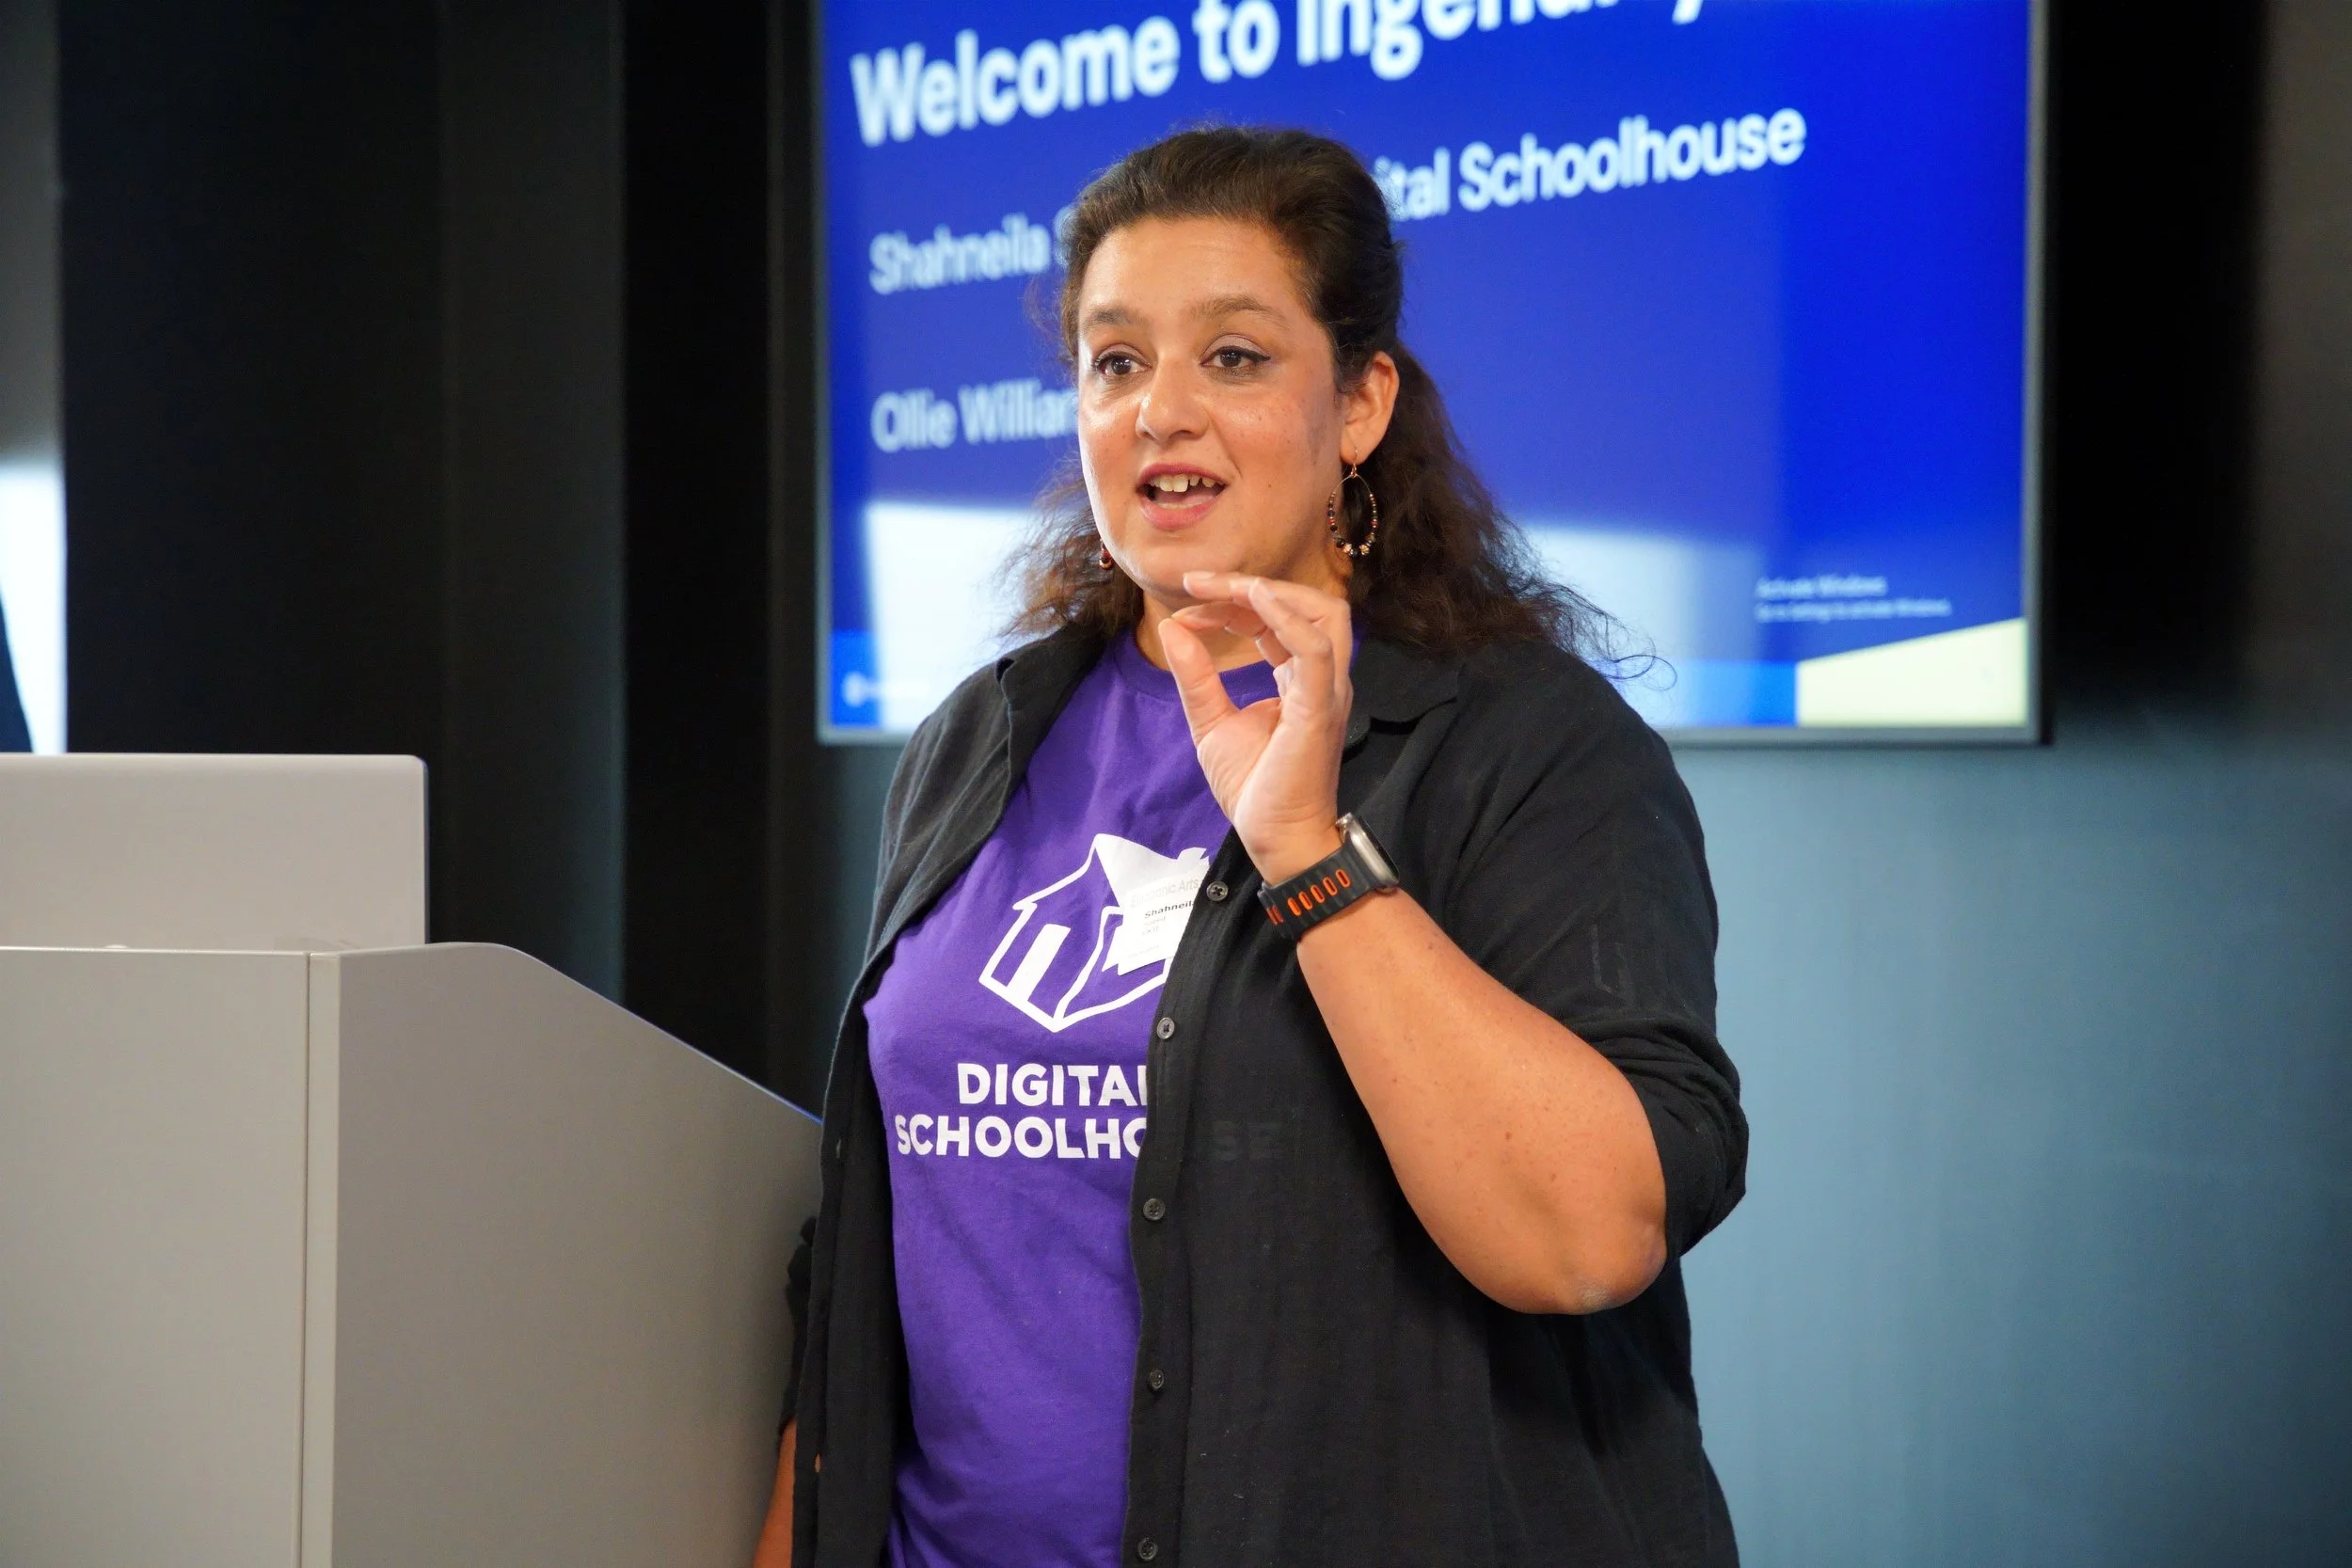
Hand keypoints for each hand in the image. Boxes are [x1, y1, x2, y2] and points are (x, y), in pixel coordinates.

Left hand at [1159, 571, 1350, 882]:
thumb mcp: (1211, 724)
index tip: (1186, 609)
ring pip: (1322, 614)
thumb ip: (1196, 676)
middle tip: (1198, 583)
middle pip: (1304, 604)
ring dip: (1270, 593)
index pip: (1275, 619)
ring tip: (1222, 589)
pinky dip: (1286, 619)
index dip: (1233, 604)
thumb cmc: (1254, 788)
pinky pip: (1315, 650)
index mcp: (1300, 679)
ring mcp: (1326, 691)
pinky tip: (1252, 602)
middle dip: (1251, 586)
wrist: (1276, 840)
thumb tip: (1173, 627)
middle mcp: (1321, 678)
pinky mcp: (1320, 709)